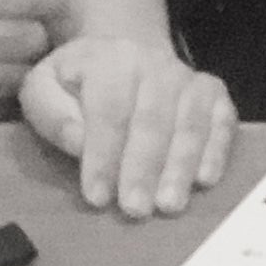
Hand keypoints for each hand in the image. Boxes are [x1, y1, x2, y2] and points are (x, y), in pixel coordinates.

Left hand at [19, 35, 238, 216]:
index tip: (97, 196)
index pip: (108, 112)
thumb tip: (80, 142)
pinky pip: (221, 122)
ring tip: (169, 204)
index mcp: (110, 59)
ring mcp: (189, 78)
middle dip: (143, 168)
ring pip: (188, 125)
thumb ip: (52, 113)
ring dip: (180, 166)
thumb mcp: (45, 88)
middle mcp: (155, 63)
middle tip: (136, 209)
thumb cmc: (79, 84)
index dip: (103, 156)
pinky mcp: (214, 94)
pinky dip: (216, 150)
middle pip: (151, 120)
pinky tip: (205, 179)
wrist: (125, 57)